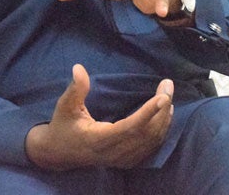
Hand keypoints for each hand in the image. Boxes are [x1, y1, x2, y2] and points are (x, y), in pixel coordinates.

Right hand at [25, 64, 173, 169]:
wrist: (60, 153)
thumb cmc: (63, 126)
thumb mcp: (65, 106)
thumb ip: (75, 88)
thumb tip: (78, 68)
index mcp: (98, 139)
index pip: (129, 127)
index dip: (148, 113)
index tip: (163, 97)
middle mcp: (113, 152)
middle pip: (146, 133)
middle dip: (161, 109)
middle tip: (168, 85)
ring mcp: (121, 159)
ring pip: (151, 142)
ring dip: (164, 119)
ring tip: (168, 96)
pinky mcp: (127, 161)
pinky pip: (150, 148)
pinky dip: (161, 131)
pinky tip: (165, 115)